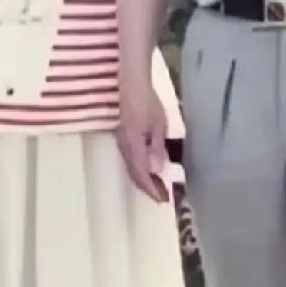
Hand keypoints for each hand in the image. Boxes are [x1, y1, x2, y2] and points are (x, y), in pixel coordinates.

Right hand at [116, 82, 170, 201]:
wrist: (132, 86)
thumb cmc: (148, 102)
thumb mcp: (159, 125)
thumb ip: (157, 148)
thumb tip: (158, 170)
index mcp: (133, 144)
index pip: (141, 174)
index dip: (152, 189)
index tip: (163, 200)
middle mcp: (124, 146)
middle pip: (134, 174)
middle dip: (148, 188)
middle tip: (163, 198)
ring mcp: (122, 142)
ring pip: (131, 168)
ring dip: (144, 181)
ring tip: (159, 187)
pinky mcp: (123, 138)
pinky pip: (130, 161)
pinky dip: (140, 171)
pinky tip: (149, 171)